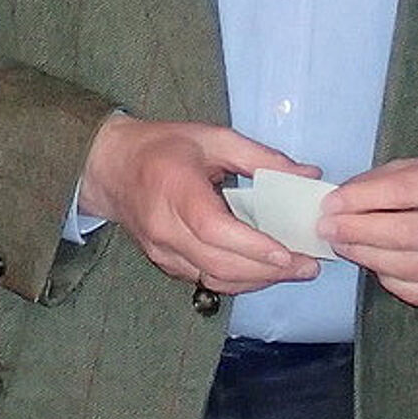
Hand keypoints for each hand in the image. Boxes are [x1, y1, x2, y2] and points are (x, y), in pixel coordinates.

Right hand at [78, 114, 322, 291]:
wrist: (109, 168)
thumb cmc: (162, 147)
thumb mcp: (213, 137)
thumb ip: (261, 157)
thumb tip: (308, 174)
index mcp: (175, 190)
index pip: (213, 229)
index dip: (251, 245)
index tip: (286, 252)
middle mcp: (165, 228)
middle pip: (217, 263)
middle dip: (266, 271)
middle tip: (308, 265)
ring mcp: (162, 251)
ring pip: (212, 278)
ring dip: (256, 281)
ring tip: (295, 270)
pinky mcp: (165, 263)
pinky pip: (204, 279)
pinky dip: (238, 279)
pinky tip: (264, 270)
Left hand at [317, 157, 417, 307]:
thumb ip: (382, 182)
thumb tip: (339, 203)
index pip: (405, 191)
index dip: (361, 199)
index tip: (330, 204)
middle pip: (404, 234)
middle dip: (357, 232)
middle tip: (328, 229)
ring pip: (404, 267)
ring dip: (364, 256)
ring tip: (343, 245)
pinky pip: (413, 290)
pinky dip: (385, 277)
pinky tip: (374, 262)